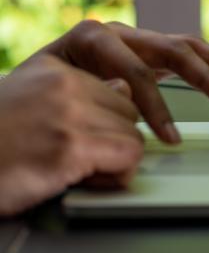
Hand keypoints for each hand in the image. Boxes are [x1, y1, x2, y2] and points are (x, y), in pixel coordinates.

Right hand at [0, 54, 142, 216]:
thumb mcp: (30, 101)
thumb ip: (76, 94)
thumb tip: (124, 89)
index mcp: (55, 70)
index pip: (119, 91)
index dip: (108, 123)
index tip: (88, 142)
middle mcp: (66, 85)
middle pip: (129, 113)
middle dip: (114, 140)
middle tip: (84, 161)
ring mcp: (70, 114)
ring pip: (133, 136)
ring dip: (114, 160)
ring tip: (79, 172)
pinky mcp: (71, 147)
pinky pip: (128, 157)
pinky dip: (115, 175)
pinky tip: (85, 182)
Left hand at [37, 20, 208, 144]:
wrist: (15, 102)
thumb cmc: (30, 102)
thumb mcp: (50, 93)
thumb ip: (90, 91)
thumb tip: (126, 96)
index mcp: (92, 39)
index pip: (136, 72)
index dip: (156, 106)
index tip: (169, 137)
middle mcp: (117, 34)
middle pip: (172, 49)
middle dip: (206, 76)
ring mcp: (133, 43)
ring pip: (185, 47)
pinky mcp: (144, 55)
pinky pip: (184, 55)